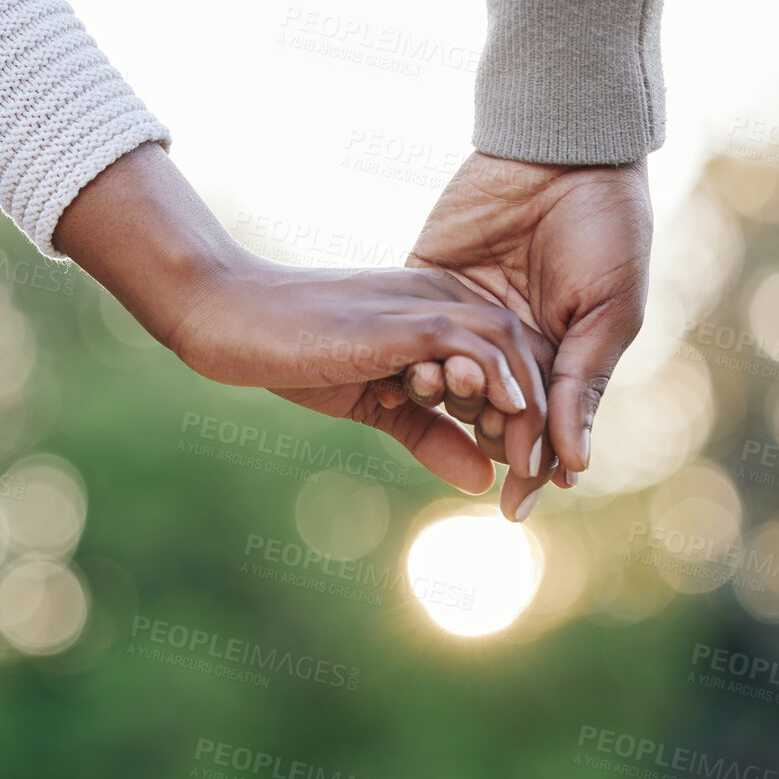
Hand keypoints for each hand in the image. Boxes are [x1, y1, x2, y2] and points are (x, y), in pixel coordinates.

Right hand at [169, 263, 547, 494]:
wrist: (233, 318)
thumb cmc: (294, 355)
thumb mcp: (374, 405)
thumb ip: (429, 434)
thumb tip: (482, 481)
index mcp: (440, 312)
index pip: (513, 358)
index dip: (535, 413)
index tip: (533, 471)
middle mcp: (445, 298)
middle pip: (527, 352)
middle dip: (545, 419)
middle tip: (544, 480)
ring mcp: (427, 303)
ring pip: (512, 347)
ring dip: (531, 410)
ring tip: (530, 464)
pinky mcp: (405, 318)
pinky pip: (475, 343)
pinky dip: (501, 382)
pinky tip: (507, 419)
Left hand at [401, 151, 651, 519]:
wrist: (562, 148)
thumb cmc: (606, 226)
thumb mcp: (608, 310)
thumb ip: (583, 384)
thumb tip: (573, 464)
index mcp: (561, 355)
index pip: (541, 427)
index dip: (530, 465)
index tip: (516, 506)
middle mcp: (511, 344)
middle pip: (489, 413)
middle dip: (486, 436)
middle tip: (486, 449)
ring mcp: (465, 316)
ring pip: (446, 379)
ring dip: (444, 398)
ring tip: (442, 399)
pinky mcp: (426, 283)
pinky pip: (412, 335)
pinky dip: (407, 361)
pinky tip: (402, 383)